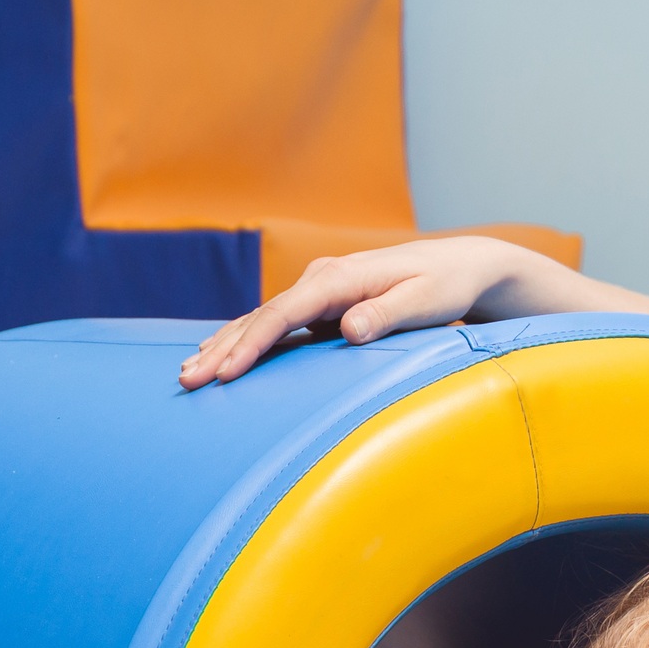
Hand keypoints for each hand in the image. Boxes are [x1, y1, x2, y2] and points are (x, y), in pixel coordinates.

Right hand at [177, 236, 565, 389]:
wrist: (461, 265)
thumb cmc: (446, 286)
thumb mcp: (425, 303)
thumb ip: (386, 316)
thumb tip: (349, 330)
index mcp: (340, 278)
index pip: (284, 314)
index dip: (252, 344)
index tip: (225, 372)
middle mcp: (323, 277)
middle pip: (261, 316)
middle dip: (223, 349)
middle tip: (188, 382)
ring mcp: (321, 288)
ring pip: (263, 318)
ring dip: (226, 345)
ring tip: (190, 373)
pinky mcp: (326, 301)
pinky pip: (279, 322)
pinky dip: (248, 339)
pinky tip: (222, 355)